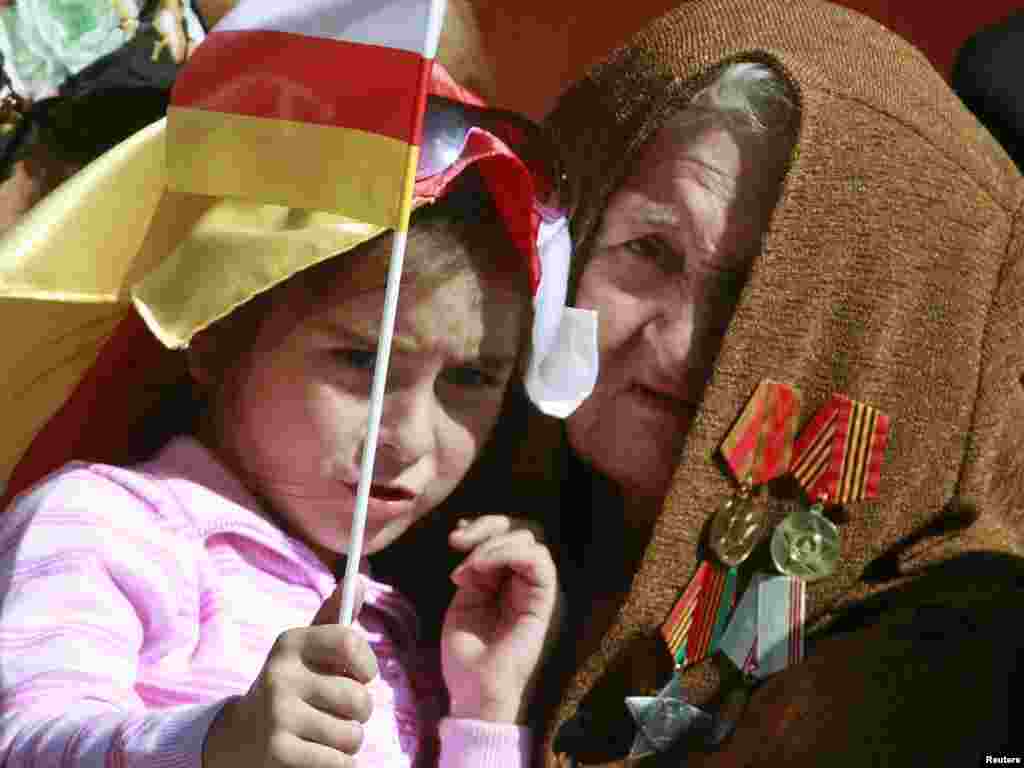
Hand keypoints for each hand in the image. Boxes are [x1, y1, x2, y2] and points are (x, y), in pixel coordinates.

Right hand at [203, 578, 377, 767]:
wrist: (238, 738)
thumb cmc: (291, 687)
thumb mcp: (307, 651)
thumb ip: (336, 617)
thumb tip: (360, 578)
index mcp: (291, 643)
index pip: (349, 641)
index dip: (367, 664)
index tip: (363, 676)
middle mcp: (280, 674)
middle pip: (359, 698)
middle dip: (359, 713)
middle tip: (337, 712)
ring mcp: (276, 713)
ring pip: (352, 735)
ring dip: (347, 742)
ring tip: (323, 734)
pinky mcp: (277, 751)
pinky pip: (338, 762)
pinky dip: (338, 764)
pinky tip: (316, 754)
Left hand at [441, 515, 562, 723]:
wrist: (473, 690)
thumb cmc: (466, 653)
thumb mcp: (464, 598)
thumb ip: (473, 567)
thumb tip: (467, 532)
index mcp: (504, 580)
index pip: (506, 535)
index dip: (483, 526)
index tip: (455, 538)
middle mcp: (523, 581)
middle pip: (520, 530)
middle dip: (487, 527)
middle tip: (457, 543)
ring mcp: (535, 591)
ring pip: (531, 541)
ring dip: (495, 544)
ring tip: (469, 567)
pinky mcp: (544, 603)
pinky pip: (540, 562)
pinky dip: (509, 554)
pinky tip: (483, 569)